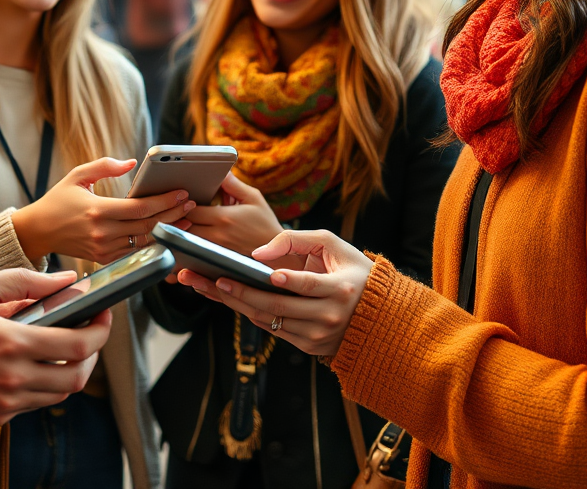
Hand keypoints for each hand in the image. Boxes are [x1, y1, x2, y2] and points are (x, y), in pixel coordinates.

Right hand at [0, 268, 111, 426]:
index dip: (100, 330)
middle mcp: (13, 377)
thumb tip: (67, 280)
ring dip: (73, 369)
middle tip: (94, 331)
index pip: (77, 345)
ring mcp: (6, 402)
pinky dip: (46, 382)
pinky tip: (39, 361)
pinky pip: (36, 402)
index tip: (104, 313)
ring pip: (60, 393)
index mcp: (12, 342)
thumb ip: (26, 280)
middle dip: (95, 353)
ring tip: (70, 345)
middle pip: (78, 376)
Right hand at [11, 157, 195, 264]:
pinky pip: (134, 253)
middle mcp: (103, 233)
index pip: (140, 209)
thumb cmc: (58, 200)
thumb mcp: (78, 175)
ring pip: (144, 242)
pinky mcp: (103, 259)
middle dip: (173, 215)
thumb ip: (105, 166)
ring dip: (167, 232)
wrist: (38, 231)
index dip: (164, 201)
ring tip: (186, 220)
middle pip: (148, 227)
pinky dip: (152, 245)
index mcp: (98, 211)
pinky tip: (167, 236)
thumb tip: (132, 162)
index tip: (182, 192)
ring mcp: (104, 249)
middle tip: (192, 204)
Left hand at [176, 228, 372, 356]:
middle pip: (280, 307)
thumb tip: (259, 252)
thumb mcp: (332, 245)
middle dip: (245, 293)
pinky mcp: (309, 346)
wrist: (376, 314)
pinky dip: (251, 314)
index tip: (266, 274)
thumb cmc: (351, 270)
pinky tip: (229, 300)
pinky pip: (274, 330)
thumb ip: (296, 239)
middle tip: (216, 280)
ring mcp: (318, 335)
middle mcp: (329, 316)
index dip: (289, 280)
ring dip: (239, 305)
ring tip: (210, 288)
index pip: (308, 285)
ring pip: (272, 321)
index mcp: (339, 289)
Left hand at [184, 172, 283, 258]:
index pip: (191, 211)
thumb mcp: (253, 198)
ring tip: (177, 229)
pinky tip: (185, 248)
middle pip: (184, 229)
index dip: (181, 205)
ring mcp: (216, 252)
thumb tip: (220, 170)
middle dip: (176, 221)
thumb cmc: (265, 224)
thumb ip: (233, 185)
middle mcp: (217, 236)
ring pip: (187, 245)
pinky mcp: (217, 262)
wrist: (278, 253)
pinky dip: (187, 253)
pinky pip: (195, 258)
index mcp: (224, 217)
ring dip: (180, 237)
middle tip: (174, 214)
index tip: (181, 200)